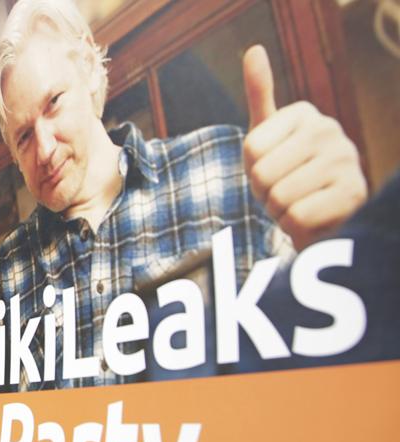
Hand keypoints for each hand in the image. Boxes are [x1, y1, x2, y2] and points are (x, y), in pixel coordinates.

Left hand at [242, 45, 366, 249]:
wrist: (322, 215)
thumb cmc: (287, 172)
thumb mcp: (266, 134)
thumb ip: (260, 93)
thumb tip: (254, 50)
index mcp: (306, 114)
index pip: (251, 150)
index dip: (252, 170)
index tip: (271, 169)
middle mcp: (331, 131)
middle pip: (263, 175)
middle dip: (264, 194)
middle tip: (283, 191)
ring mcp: (347, 161)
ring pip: (280, 198)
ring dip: (279, 212)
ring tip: (297, 204)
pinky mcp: (354, 195)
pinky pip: (298, 218)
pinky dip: (295, 228)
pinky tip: (311, 219)